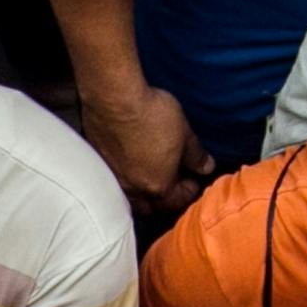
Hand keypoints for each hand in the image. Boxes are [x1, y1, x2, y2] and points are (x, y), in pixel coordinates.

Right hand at [83, 83, 214, 216]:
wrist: (114, 100)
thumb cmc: (151, 115)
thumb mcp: (184, 133)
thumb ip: (195, 155)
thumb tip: (206, 167)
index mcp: (158, 187)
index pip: (177, 200)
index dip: (189, 190)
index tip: (193, 179)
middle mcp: (134, 189)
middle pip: (152, 206)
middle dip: (164, 198)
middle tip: (173, 180)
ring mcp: (114, 178)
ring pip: (131, 197)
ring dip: (143, 191)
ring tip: (151, 174)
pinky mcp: (99, 164)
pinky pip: (116, 180)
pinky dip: (127, 178)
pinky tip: (130, 163)